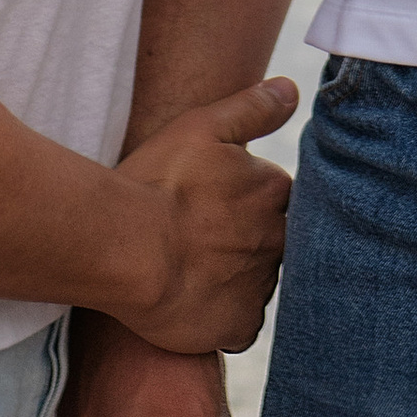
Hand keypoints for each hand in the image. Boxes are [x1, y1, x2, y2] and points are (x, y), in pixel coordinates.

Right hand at [110, 77, 296, 354]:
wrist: (124, 248)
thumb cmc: (156, 182)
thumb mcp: (201, 127)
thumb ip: (252, 108)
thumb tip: (292, 89)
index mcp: (273, 191)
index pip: (279, 197)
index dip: (248, 198)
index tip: (217, 202)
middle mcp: (278, 239)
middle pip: (275, 240)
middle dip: (249, 239)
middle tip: (204, 236)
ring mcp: (260, 286)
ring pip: (258, 281)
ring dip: (236, 276)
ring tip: (193, 268)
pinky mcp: (239, 326)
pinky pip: (242, 323)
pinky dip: (225, 315)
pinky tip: (195, 301)